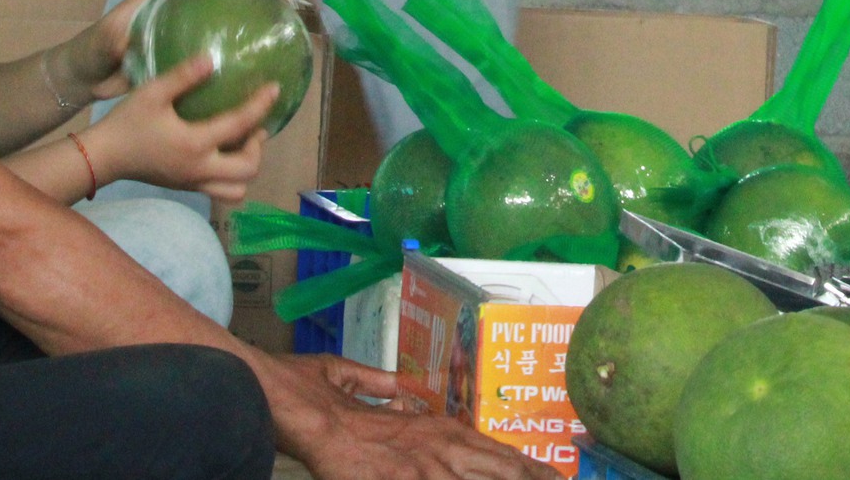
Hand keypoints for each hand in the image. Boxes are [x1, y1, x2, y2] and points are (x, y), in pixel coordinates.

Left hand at [73, 0, 260, 99]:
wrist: (81, 79)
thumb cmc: (90, 53)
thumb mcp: (102, 41)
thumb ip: (116, 39)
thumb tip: (136, 42)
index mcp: (150, 1)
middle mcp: (163, 14)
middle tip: (258, 1)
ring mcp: (167, 35)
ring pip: (202, 23)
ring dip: (226, 22)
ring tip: (255, 31)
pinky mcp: (168, 57)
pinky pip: (196, 52)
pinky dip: (215, 55)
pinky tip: (234, 67)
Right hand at [85, 56, 272, 202]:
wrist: (103, 156)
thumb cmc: (127, 122)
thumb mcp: (153, 92)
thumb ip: (183, 75)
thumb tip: (212, 59)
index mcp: (195, 144)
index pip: (240, 125)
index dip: (261, 105)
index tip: (275, 88)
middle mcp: (200, 169)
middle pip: (248, 170)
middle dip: (258, 147)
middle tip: (255, 126)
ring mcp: (193, 182)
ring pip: (236, 189)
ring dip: (246, 167)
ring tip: (242, 143)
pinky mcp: (185, 186)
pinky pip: (220, 190)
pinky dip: (230, 175)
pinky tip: (222, 150)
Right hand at [274, 354, 552, 478]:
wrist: (296, 408)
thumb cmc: (320, 391)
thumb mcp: (359, 380)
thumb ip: (385, 387)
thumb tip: (397, 390)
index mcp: (434, 425)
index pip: (497, 452)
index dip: (530, 470)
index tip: (553, 476)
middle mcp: (440, 447)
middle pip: (505, 472)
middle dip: (533, 479)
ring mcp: (425, 471)